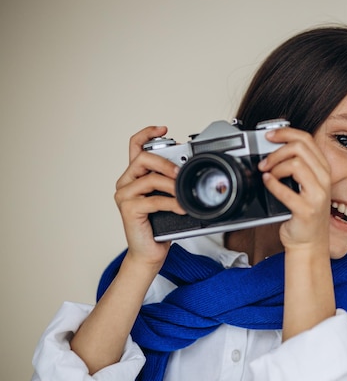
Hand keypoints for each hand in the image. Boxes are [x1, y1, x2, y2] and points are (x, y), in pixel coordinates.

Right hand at [114, 126, 185, 269]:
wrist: (149, 253)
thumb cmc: (159, 226)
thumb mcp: (167, 197)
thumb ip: (170, 182)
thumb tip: (188, 169)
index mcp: (134, 176)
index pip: (134, 146)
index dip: (147, 133)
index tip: (164, 128)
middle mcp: (125, 183)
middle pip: (142, 158)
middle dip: (165, 162)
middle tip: (181, 172)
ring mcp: (124, 196)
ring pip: (149, 178)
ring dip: (171, 184)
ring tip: (183, 192)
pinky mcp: (128, 209)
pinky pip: (153, 199)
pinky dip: (172, 202)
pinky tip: (182, 208)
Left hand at [258, 127, 330, 253]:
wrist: (308, 243)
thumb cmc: (304, 214)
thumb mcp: (305, 185)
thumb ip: (298, 167)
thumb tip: (273, 148)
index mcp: (323, 170)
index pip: (307, 139)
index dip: (286, 133)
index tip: (270, 135)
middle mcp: (324, 180)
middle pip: (300, 148)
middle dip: (277, 150)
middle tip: (264, 161)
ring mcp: (317, 195)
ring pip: (296, 164)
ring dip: (275, 166)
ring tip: (267, 174)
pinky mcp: (307, 210)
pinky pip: (286, 191)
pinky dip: (272, 184)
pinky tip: (267, 183)